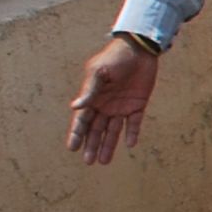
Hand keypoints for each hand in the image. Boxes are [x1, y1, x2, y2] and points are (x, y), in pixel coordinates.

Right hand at [68, 36, 160, 163]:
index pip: (82, 120)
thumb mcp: (99, 72)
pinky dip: (132, 134)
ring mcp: (121, 106)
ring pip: (113, 130)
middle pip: (96, 129)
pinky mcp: (137, 105)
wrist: (139, 49)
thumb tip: (74, 108)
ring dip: (109, 145)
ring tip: (104, 161)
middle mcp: (105, 105)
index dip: (77, 134)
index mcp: (92, 97)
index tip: (72, 148)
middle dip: (92, 145)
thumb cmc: (114, 57)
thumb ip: (90, 91)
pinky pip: (134, 123)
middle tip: (89, 162)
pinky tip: (130, 145)